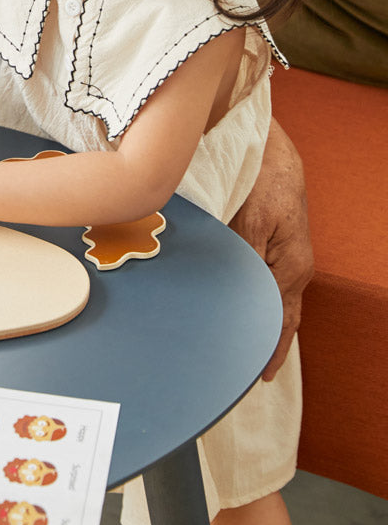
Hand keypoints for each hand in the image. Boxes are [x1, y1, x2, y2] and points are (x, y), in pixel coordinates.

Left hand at [230, 120, 312, 380]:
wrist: (270, 148)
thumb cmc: (263, 180)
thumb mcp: (250, 221)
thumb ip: (243, 260)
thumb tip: (235, 296)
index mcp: (290, 267)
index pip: (279, 321)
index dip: (268, 349)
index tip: (256, 376)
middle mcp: (290, 267)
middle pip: (278, 316)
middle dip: (263, 344)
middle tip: (240, 372)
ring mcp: (282, 256)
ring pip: (268, 299)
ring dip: (254, 321)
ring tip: (235, 348)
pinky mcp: (270, 243)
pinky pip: (262, 280)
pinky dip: (250, 298)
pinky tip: (234, 307)